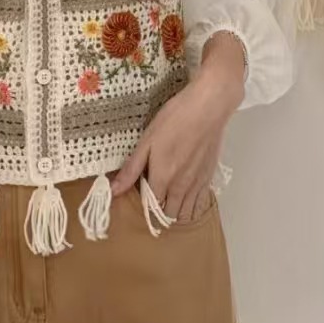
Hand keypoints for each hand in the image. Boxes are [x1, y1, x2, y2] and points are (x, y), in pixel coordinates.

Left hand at [109, 31, 245, 221]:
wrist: (209, 106)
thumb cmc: (176, 118)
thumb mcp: (148, 139)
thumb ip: (132, 168)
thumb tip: (113, 190)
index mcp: (163, 178)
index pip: (150, 207)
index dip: (142, 203)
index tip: (140, 191)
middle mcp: (181, 187)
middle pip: (168, 215)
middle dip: (159, 212)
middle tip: (154, 194)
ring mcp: (198, 184)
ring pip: (186, 214)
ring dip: (176, 212)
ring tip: (169, 198)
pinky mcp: (210, 177)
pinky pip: (201, 204)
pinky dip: (192, 206)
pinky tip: (187, 193)